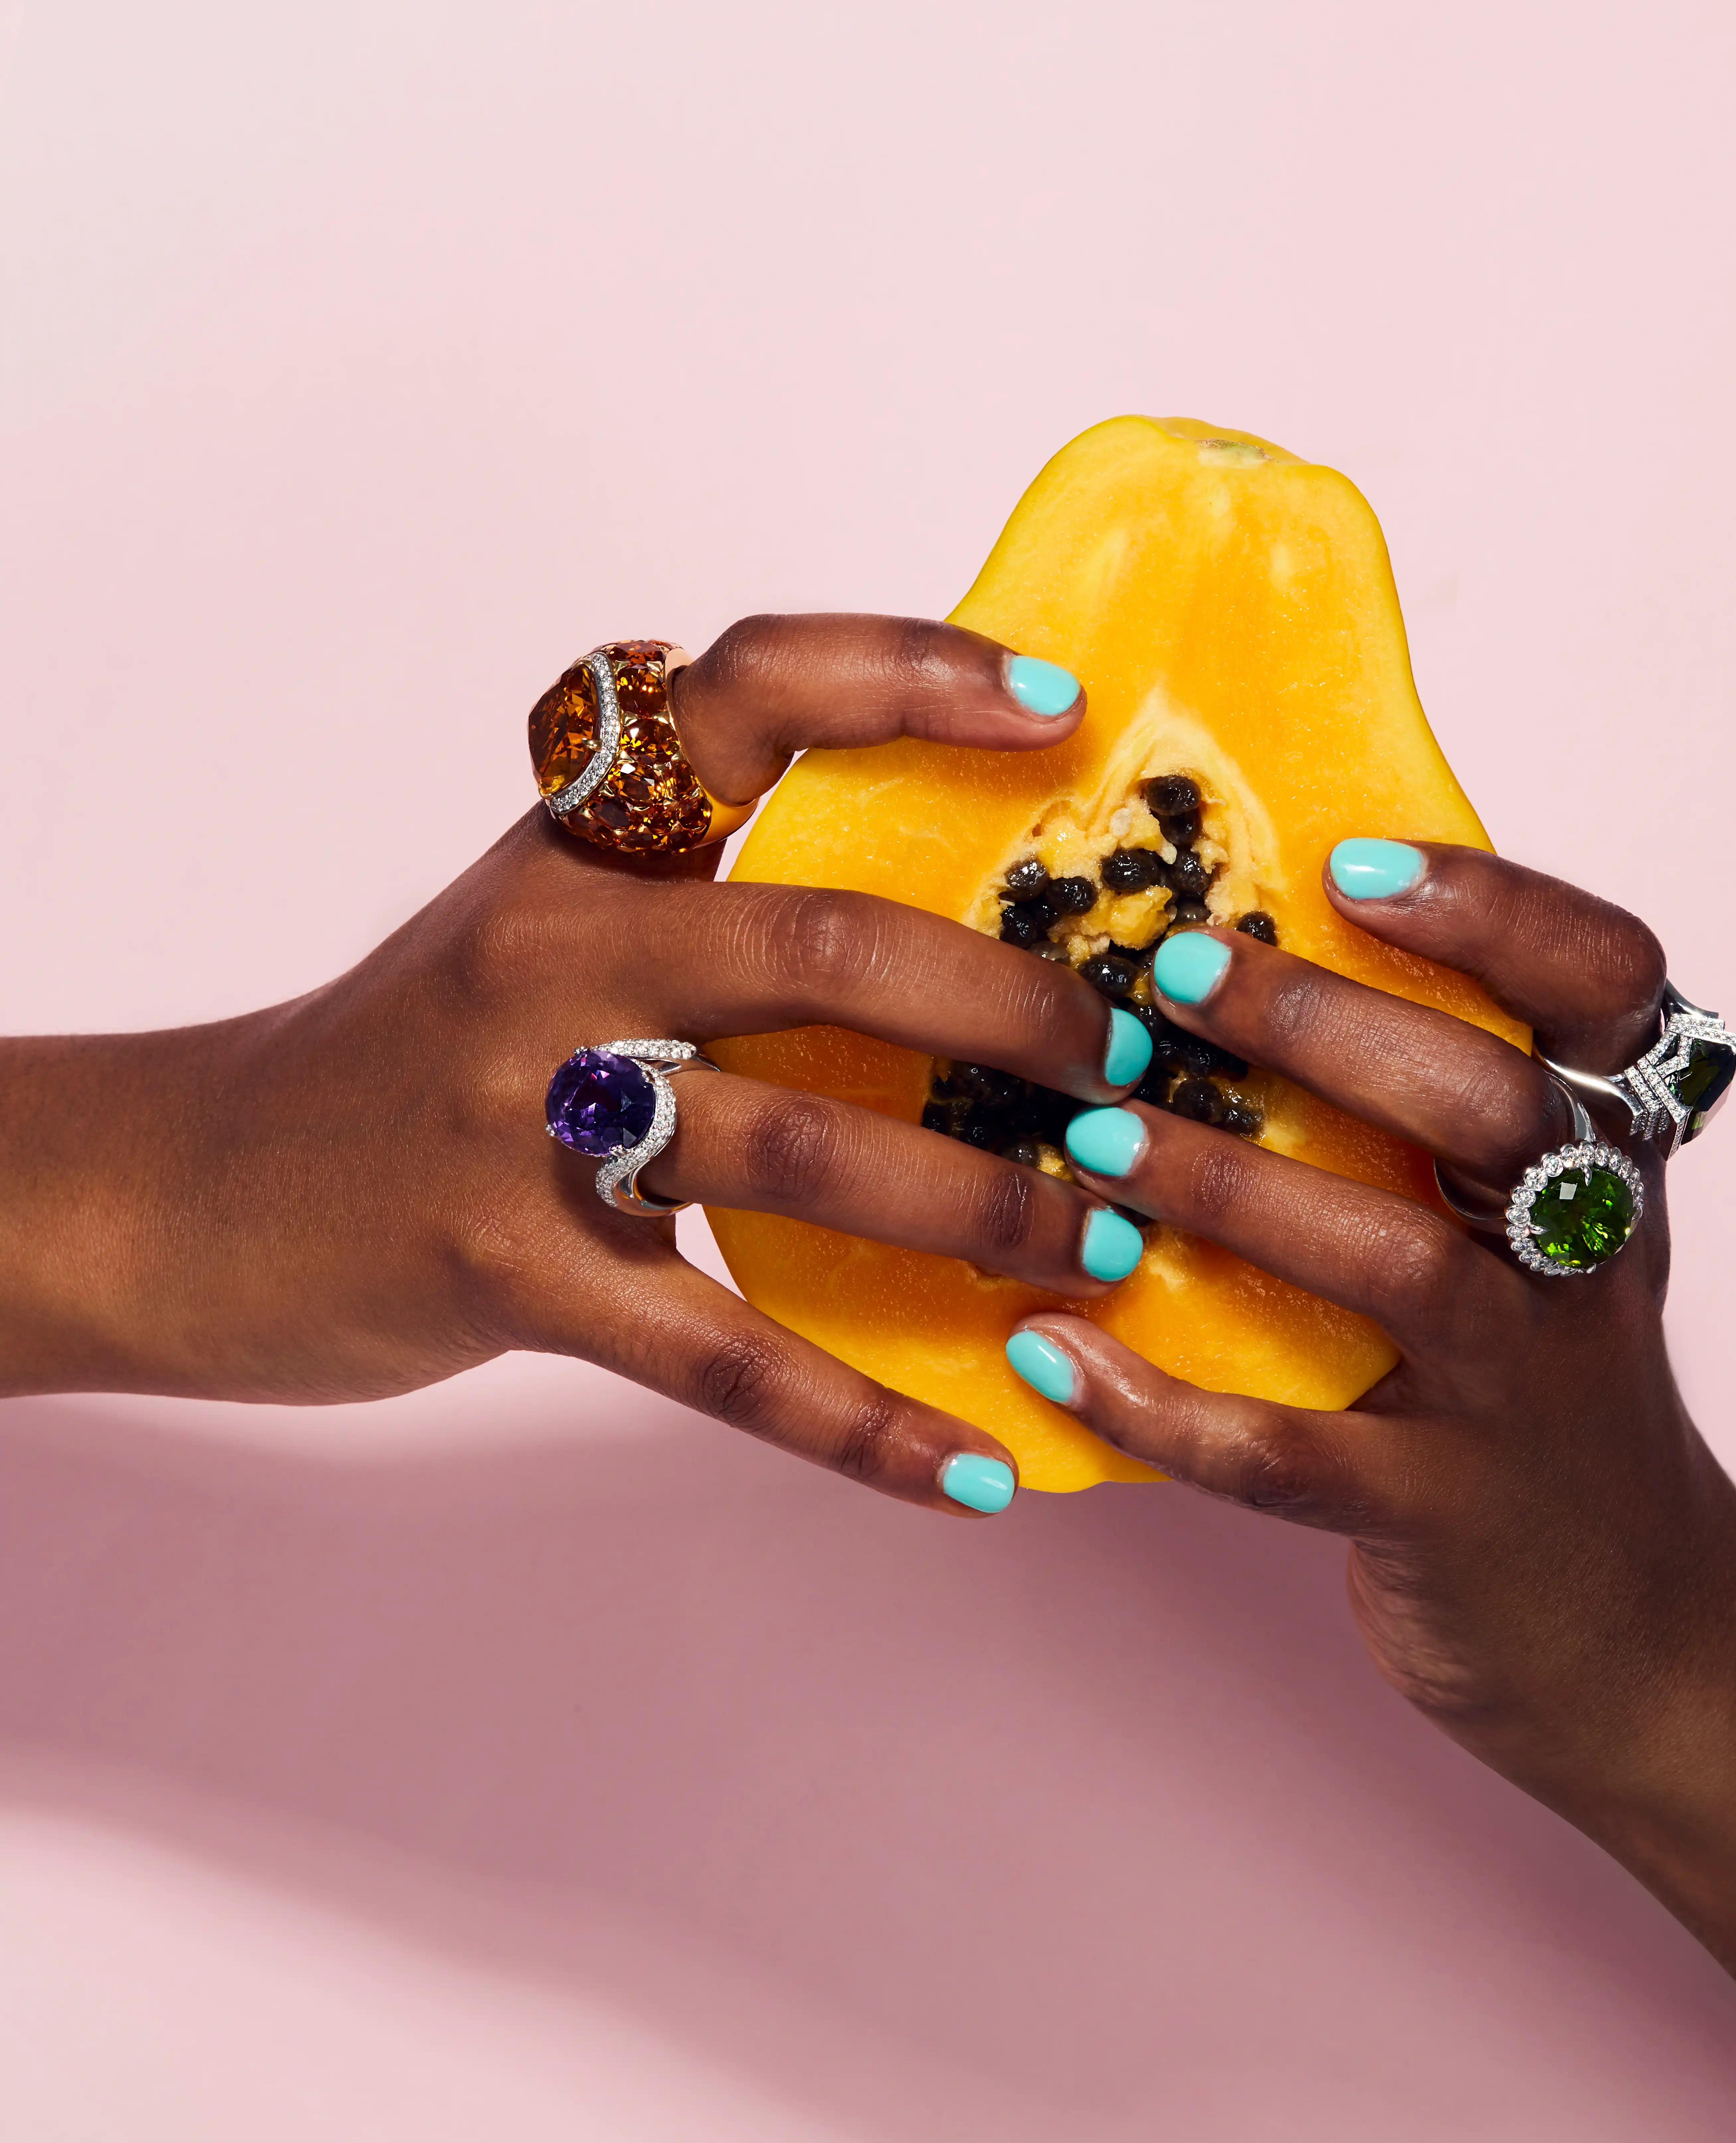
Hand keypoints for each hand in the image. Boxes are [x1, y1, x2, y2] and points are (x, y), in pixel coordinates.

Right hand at [0, 616, 1153, 1515]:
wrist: (194, 1188)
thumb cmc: (414, 1051)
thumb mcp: (536, 927)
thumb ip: (696, 893)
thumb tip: (938, 919)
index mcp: (572, 849)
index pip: (745, 691)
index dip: (909, 672)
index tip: (1058, 709)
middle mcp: (551, 954)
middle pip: (822, 943)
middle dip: (1010, 1010)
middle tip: (1135, 1069)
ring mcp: (519, 1117)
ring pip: (795, 1151)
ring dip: (977, 1211)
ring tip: (1104, 1250)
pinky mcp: (504, 1273)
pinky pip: (722, 1359)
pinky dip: (864, 1425)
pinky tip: (982, 1470)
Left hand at [1007, 848, 1735, 2118]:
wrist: (1619, 1621)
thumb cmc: (1519, 1370)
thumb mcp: (1518, 1221)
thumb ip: (1423, 1100)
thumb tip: (1224, 931)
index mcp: (1605, 1149)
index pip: (1603, 984)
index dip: (1493, 908)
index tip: (1347, 862)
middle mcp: (1579, 1251)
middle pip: (1487, 1106)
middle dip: (1322, 1027)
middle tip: (1168, 973)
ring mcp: (1517, 1388)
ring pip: (1395, 1266)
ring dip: (1228, 1193)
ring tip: (1086, 1143)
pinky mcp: (1440, 1511)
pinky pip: (1290, 1456)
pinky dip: (1161, 1407)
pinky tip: (1048, 1354)